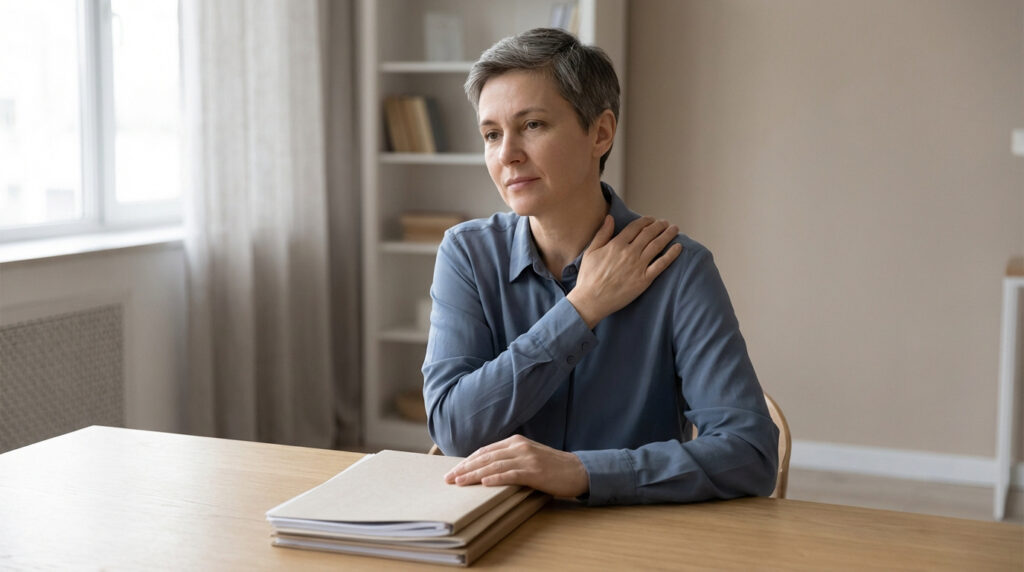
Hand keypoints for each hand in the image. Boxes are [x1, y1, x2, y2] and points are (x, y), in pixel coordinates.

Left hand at [444, 435, 588, 497]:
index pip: (485, 451)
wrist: (578, 470)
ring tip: (459, 482)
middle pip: (485, 457)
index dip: (467, 461)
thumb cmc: (552, 466)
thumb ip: (510, 459)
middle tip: (448, 478)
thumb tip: (486, 470)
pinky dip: (495, 478)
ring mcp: (527, 458)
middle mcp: (519, 446)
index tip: (453, 471)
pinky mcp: (535, 471)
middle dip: (465, 468)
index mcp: (516, 442)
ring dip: (474, 475)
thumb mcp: (529, 456)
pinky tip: (483, 483)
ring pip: (494, 466)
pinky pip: (511, 474)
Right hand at [567, 215, 682, 327]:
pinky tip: (678, 247)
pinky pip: (661, 264)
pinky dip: (671, 254)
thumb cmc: (588, 277)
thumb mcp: (590, 252)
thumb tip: (610, 218)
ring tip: (674, 229)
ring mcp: (638, 266)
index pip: (635, 227)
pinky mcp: (644, 280)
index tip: (651, 219)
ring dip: (667, 235)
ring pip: (657, 245)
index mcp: (616, 244)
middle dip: (659, 226)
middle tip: (665, 223)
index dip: (645, 221)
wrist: (591, 300)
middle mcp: (629, 252)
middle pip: (649, 234)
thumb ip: (602, 234)